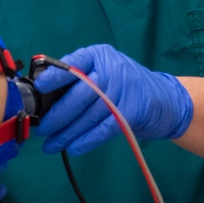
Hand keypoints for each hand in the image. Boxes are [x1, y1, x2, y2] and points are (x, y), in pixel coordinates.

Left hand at [34, 44, 193, 156]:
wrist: (164, 98)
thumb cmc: (123, 84)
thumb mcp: (102, 70)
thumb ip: (77, 77)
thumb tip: (42, 94)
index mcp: (99, 55)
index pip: (74, 63)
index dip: (55, 76)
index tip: (39, 89)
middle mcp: (112, 69)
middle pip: (80, 94)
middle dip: (58, 115)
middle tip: (42, 129)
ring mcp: (124, 90)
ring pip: (90, 115)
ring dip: (68, 133)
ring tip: (52, 144)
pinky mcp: (132, 111)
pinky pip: (104, 129)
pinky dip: (87, 140)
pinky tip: (73, 148)